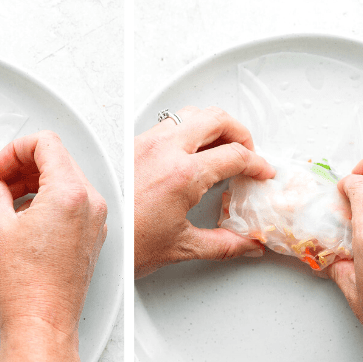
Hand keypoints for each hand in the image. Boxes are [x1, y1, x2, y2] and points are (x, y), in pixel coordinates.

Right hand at [0, 132, 107, 342]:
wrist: (44, 322)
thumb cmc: (26, 286)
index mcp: (69, 194)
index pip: (45, 144)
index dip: (14, 151)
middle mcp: (90, 204)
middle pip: (57, 160)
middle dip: (23, 166)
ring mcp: (96, 221)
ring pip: (66, 181)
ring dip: (35, 184)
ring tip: (7, 204)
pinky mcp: (93, 237)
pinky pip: (73, 204)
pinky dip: (49, 202)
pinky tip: (25, 219)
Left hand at [134, 105, 274, 276]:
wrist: (99, 246)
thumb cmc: (128, 245)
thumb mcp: (182, 247)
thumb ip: (224, 244)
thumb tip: (248, 245)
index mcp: (183, 174)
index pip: (234, 155)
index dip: (256, 163)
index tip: (263, 172)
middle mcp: (165, 151)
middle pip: (217, 119)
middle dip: (240, 133)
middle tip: (249, 152)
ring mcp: (147, 143)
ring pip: (192, 114)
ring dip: (214, 126)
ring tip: (224, 146)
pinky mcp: (134, 146)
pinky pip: (170, 123)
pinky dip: (189, 130)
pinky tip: (193, 150)